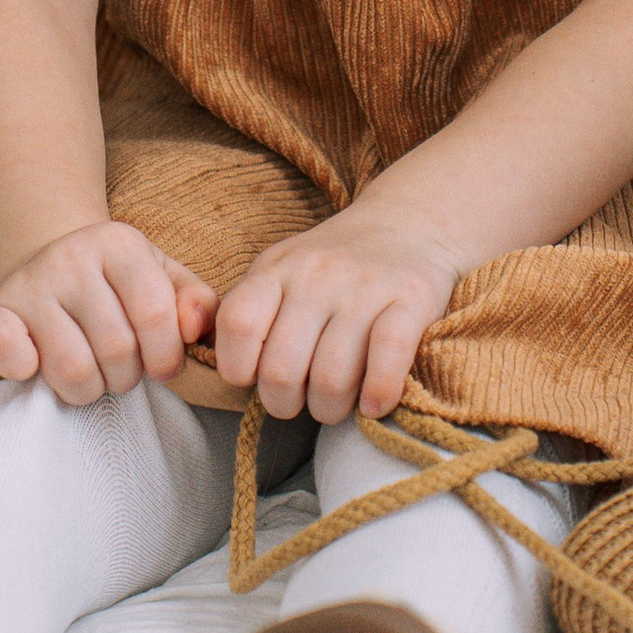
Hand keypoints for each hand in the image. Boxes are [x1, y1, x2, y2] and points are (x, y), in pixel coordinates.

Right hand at [0, 221, 215, 404]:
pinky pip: (8, 354)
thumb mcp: (164, 281)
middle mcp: (71, 255)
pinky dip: (24, 371)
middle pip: (116, 349)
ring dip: (87, 389)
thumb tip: (195, 330)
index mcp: (119, 243)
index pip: (154, 316)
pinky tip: (37, 364)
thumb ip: (197, 304)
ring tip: (89, 372)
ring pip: (73, 369)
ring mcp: (30, 282)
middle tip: (119, 369)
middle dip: (126, 377)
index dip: (165, 357)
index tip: (160, 366)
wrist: (47, 262)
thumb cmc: (117, 284)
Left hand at [210, 204, 461, 424]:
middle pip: (281, 368)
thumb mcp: (280, 270)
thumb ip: (250, 310)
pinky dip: (377, 395)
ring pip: (332, 377)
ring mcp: (365, 287)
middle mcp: (317, 276)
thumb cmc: (333, 264)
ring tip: (333, 405)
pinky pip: (387, 360)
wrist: (408, 224)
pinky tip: (373, 405)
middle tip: (298, 402)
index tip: (253, 379)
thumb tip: (220, 372)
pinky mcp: (411, 300)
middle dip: (284, 404)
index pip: (237, 325)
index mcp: (276, 269)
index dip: (237, 367)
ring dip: (329, 409)